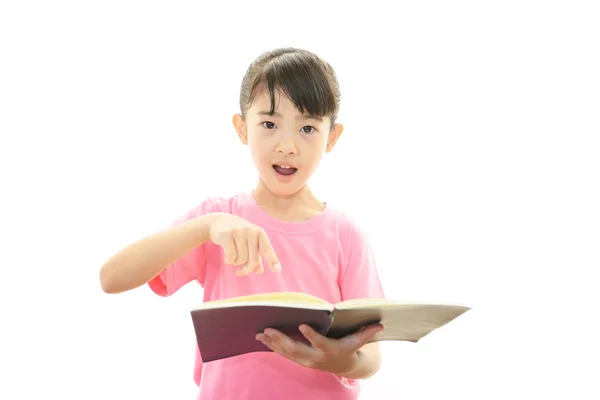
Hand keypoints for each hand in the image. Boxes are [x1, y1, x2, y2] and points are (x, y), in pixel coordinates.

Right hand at [206, 213, 280, 275]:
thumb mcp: (248, 241)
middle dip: (246, 269)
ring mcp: (239, 231)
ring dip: (235, 263)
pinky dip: (229, 260)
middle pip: (253, 260)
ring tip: (232, 256)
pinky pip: (231, 257)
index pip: (266, 249)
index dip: (272, 260)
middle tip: (239, 272)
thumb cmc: (236, 233)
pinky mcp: (227, 234)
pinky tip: (226, 257)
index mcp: (259, 232)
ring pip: (241, 260)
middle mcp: (250, 231)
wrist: (216, 221)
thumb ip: (255, 255)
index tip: (277, 270)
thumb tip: (259, 271)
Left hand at [256, 323, 382, 374]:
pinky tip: (261, 337)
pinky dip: (272, 346)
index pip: (320, 343)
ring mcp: (306, 360)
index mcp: (331, 350)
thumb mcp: (358, 341)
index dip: (311, 336)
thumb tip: (379, 324)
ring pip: (287, 353)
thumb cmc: (349, 348)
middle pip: (297, 350)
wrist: (343, 367)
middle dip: (281, 340)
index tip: (302, 326)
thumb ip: (367, 333)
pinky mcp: (299, 360)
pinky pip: (283, 354)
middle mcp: (316, 357)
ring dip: (272, 343)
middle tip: (268, 329)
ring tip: (261, 332)